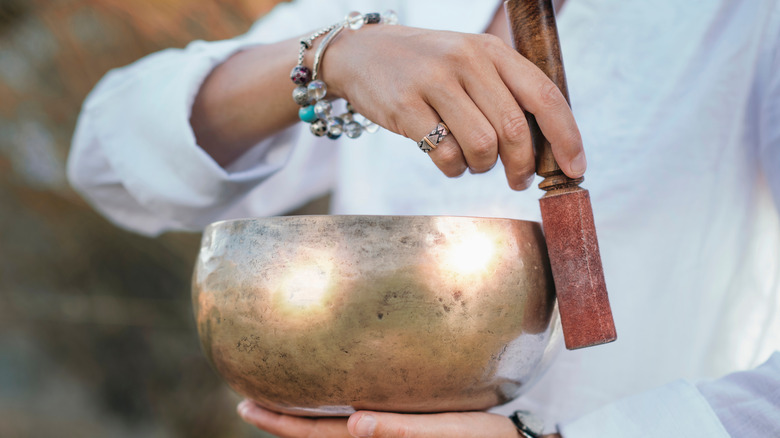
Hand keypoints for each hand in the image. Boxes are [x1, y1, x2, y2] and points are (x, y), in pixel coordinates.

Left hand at [238, 399, 561, 437]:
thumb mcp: (456, 434)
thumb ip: (407, 431)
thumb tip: (355, 422)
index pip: (321, 435)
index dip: (283, 424)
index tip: (247, 405)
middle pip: (318, 434)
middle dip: (281, 420)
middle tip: (245, 400)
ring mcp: (388, 435)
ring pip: (333, 429)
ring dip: (302, 416)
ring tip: (274, 396)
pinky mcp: (402, 427)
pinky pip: (357, 422)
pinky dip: (332, 411)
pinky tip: (327, 395)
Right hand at [322, 25, 584, 189]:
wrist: (362, 54)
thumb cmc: (426, 67)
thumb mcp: (470, 62)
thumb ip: (505, 93)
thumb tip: (547, 147)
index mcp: (491, 50)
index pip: (544, 95)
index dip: (566, 137)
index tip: (575, 169)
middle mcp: (467, 61)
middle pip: (515, 130)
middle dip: (523, 165)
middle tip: (518, 179)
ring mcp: (434, 82)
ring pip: (482, 146)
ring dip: (483, 167)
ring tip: (472, 161)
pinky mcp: (406, 107)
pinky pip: (445, 155)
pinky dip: (453, 169)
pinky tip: (447, 159)